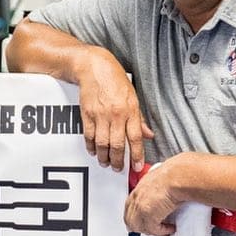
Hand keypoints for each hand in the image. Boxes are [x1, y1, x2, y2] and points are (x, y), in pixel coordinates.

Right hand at [75, 48, 152, 171]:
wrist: (93, 67)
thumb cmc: (114, 79)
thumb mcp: (133, 96)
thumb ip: (139, 118)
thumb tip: (148, 134)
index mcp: (130, 109)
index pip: (135, 137)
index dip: (136, 155)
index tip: (137, 166)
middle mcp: (116, 114)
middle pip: (117, 144)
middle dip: (118, 160)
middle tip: (118, 169)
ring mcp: (100, 115)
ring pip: (102, 143)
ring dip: (104, 157)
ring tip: (106, 163)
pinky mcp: (87, 114)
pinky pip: (89, 135)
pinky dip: (91, 146)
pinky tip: (94, 151)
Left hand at [124, 164, 178, 235]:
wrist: (178, 176)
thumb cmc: (175, 175)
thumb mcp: (160, 180)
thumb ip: (155, 189)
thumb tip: (161, 197)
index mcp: (138, 189)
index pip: (129, 207)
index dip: (135, 217)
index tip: (142, 222)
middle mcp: (136, 198)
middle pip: (130, 220)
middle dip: (141, 227)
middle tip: (154, 229)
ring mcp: (140, 207)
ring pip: (139, 227)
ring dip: (152, 230)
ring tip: (163, 229)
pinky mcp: (148, 215)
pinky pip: (153, 230)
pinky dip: (162, 232)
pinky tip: (171, 228)